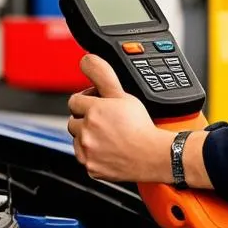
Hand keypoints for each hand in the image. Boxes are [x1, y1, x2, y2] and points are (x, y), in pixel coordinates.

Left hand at [67, 55, 172, 183]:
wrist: (153, 155)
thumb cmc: (141, 126)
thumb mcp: (122, 94)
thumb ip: (101, 74)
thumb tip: (86, 60)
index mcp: (92, 111)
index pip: (74, 101)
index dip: (87, 101)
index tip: (98, 105)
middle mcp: (86, 132)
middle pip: (73, 122)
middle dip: (85, 120)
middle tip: (104, 121)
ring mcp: (87, 151)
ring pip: (78, 141)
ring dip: (87, 138)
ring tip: (108, 136)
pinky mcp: (91, 168)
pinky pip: (85, 159)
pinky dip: (93, 156)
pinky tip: (108, 150)